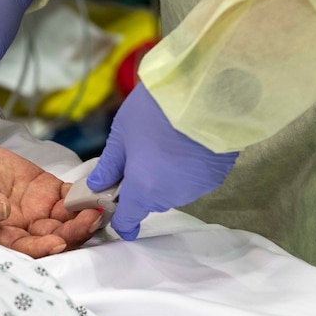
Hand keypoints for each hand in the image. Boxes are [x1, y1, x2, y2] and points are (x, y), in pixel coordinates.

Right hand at [0, 145, 100, 257]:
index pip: (25, 247)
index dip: (42, 248)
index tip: (57, 242)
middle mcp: (23, 227)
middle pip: (53, 237)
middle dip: (74, 232)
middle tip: (91, 219)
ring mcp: (38, 210)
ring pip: (67, 220)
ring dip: (84, 217)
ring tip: (99, 206)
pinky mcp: (48, 191)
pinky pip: (69, 198)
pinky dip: (83, 197)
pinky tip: (94, 192)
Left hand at [87, 83, 238, 239]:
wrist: (204, 94)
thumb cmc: (155, 112)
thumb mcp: (122, 134)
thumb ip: (110, 165)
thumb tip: (98, 185)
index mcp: (144, 190)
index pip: (129, 220)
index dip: (120, 221)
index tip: (116, 214)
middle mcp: (172, 196)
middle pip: (151, 201)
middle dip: (143, 185)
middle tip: (141, 154)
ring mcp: (198, 188)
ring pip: (174, 190)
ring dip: (167, 176)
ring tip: (167, 143)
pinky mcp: (217, 176)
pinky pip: (194, 179)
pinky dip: (188, 168)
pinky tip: (188, 144)